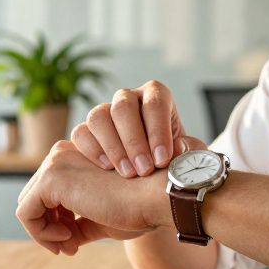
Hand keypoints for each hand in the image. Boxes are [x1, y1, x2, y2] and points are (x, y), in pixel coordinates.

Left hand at [16, 141, 166, 254]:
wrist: (156, 197)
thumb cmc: (140, 206)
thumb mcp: (102, 218)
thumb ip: (79, 224)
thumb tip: (63, 240)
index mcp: (76, 157)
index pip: (50, 194)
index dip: (58, 222)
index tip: (75, 242)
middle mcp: (62, 154)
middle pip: (36, 198)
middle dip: (50, 228)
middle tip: (71, 247)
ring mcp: (55, 163)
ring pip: (29, 205)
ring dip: (45, 233)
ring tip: (71, 245)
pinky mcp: (50, 178)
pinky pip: (26, 212)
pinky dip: (40, 233)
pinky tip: (67, 239)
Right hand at [70, 80, 204, 177]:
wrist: (153, 172)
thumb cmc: (173, 159)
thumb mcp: (187, 154)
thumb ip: (187, 150)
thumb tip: (178, 149)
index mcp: (156, 95)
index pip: (154, 103)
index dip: (158, 131)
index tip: (162, 160)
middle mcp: (128, 98)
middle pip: (123, 108)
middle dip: (134, 141)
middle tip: (144, 169)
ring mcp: (105, 112)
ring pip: (98, 117)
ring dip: (113, 147)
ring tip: (128, 173)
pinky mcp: (86, 131)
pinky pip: (81, 133)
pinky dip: (92, 151)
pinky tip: (108, 168)